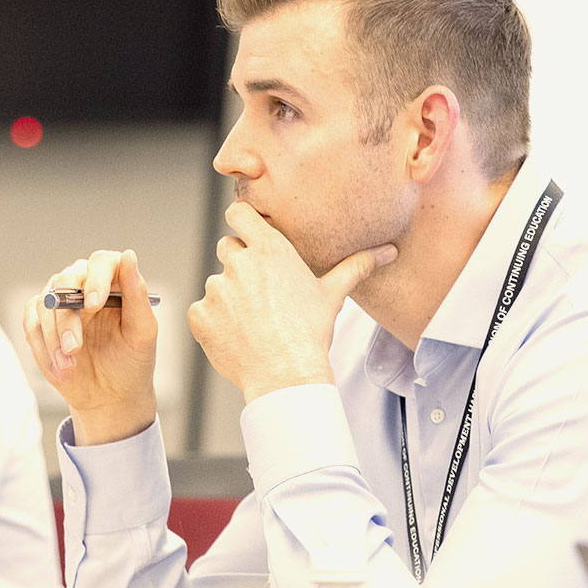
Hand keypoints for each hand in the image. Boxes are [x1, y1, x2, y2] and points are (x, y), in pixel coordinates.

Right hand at [22, 249, 158, 445]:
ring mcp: (61, 302)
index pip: (102, 261)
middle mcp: (85, 285)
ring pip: (46, 303)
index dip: (96, 278)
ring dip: (55, 337)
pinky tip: (60, 368)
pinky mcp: (41, 322)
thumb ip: (137, 294)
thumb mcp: (142, 332)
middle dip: (68, 317)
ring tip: (71, 365)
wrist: (110, 396)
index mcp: (113, 281)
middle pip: (66, 279)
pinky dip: (42, 347)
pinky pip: (31, 323)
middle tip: (76, 347)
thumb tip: (129, 255)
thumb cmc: (131, 361)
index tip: (94, 305)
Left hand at [188, 202, 395, 401]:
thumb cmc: (310, 333)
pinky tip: (237, 336)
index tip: (247, 231)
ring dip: (229, 297)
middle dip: (239, 264)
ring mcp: (216, 289)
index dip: (241, 220)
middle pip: (228, 247)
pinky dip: (214, 322)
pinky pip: (202, 311)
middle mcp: (239, 263)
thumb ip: (356, 266)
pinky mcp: (200, 315)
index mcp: (269, 249)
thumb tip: (388, 251)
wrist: (286, 375)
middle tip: (260, 291)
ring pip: (217, 283)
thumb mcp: (333, 294)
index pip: (238, 212)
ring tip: (253, 322)